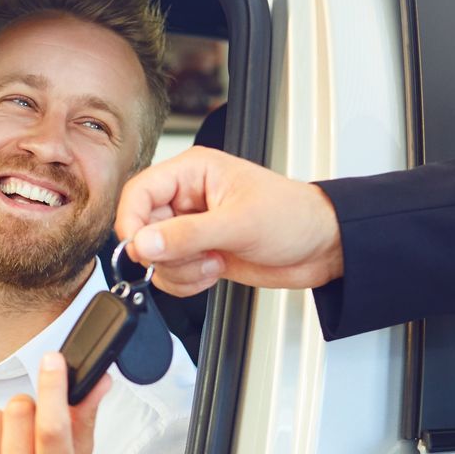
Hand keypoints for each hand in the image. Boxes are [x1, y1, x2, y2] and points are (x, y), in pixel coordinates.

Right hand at [113, 146, 344, 295]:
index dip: (132, 221)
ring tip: (213, 261)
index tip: (139, 248)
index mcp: (193, 172)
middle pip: (143, 228)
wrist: (322, 248)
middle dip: (165, 252)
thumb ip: (187, 235)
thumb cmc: (293, 217)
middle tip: (193, 256)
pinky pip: (171, 273)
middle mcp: (187, 198)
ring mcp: (192, 228)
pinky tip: (214, 271)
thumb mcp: (239, 223)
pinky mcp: (199, 253)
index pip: (140, 191)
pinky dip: (186, 282)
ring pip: (155, 256)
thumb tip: (144, 243)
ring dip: (179, 269)